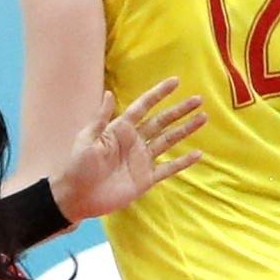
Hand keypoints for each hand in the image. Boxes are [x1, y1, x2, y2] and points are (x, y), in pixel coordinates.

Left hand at [53, 79, 206, 221]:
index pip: (143, 107)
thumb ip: (100, 118)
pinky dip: (183, 162)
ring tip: (203, 118)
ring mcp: (141, 160)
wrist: (76, 197)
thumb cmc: (77, 167)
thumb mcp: (87, 140)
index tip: (175, 81)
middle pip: (162, 122)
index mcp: (120, 130)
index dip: (158, 94)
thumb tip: (109, 93)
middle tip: (198, 99)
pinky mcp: (145, 179)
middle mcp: (134, 142)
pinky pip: (168, 168)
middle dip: (179, 110)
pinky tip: (198, 154)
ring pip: (168, 141)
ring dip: (185, 130)